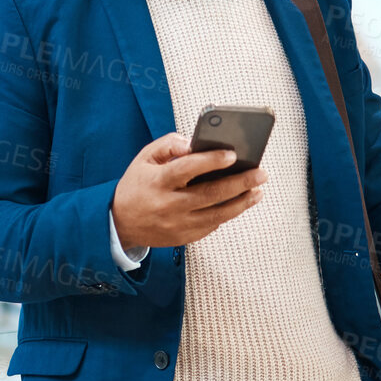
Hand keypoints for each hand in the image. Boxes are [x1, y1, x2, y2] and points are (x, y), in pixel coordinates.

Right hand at [110, 132, 265, 248]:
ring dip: (241, 202)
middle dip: (240, 183)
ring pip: (217, 215)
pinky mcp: (184, 237)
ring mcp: (178, 224)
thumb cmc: (137, 185)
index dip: (211, 161)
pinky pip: (212, 225)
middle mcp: (169, 205)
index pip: (188, 169)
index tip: (233, 154)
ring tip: (258, 190)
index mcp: (158, 182)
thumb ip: (169, 145)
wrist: (120, 224)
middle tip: (261, 173)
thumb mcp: (145, 158)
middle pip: (210, 194)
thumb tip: (195, 143)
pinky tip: (239, 203)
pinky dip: (227, 214)